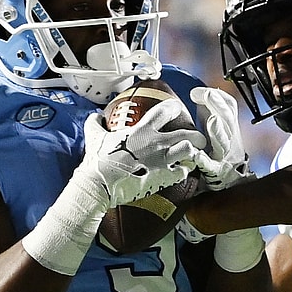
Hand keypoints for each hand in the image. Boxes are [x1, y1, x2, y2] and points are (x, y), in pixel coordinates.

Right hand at [82, 98, 205, 205]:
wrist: (100, 185)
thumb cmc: (97, 161)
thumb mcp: (94, 137)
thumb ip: (95, 124)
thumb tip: (95, 116)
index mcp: (142, 131)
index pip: (165, 111)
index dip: (174, 107)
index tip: (177, 109)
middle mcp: (156, 143)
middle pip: (187, 133)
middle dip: (196, 135)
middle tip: (197, 138)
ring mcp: (162, 161)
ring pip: (190, 150)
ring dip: (194, 152)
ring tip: (193, 155)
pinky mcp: (164, 178)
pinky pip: (183, 172)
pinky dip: (184, 171)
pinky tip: (182, 171)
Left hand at [189, 87, 254, 190]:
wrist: (229, 181)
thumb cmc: (217, 150)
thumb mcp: (214, 127)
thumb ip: (207, 110)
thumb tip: (196, 92)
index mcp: (229, 127)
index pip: (229, 107)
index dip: (218, 97)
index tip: (200, 92)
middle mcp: (230, 139)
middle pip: (228, 120)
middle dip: (219, 106)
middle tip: (208, 95)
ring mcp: (224, 155)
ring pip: (224, 142)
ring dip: (218, 131)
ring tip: (213, 120)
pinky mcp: (216, 172)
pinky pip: (211, 165)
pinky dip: (205, 160)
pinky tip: (197, 155)